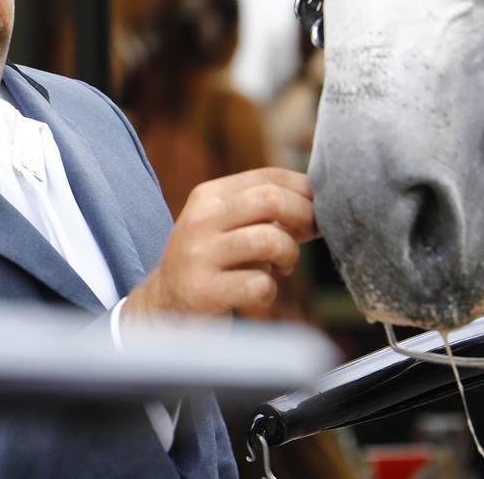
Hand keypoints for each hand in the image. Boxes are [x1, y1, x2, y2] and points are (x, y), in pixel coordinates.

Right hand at [124, 168, 316, 319]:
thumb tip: (319, 204)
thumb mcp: (227, 227)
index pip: (268, 176)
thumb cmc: (210, 263)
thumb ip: (264, 213)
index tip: (318, 208)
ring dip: (289, 255)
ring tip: (283, 266)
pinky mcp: (203, 292)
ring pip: (270, 240)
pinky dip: (270, 291)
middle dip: (304, 216)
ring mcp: (199, 255)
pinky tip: (258, 293)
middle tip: (310, 234)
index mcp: (208, 196)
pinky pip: (259, 284)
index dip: (304, 190)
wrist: (164, 306)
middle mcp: (200, 220)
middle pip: (271, 200)